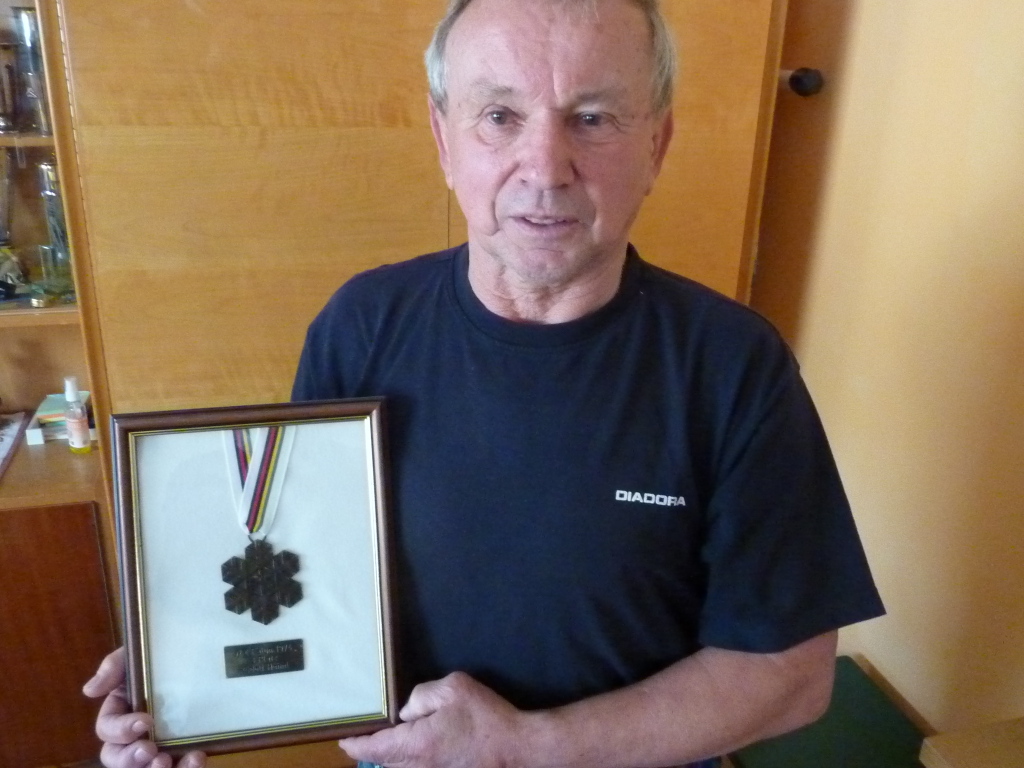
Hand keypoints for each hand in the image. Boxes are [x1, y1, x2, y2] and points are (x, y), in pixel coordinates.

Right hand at [83, 647, 206, 767]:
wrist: (203, 650)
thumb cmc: (163, 653)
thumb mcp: (138, 653)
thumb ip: (115, 666)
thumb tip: (90, 690)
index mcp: (120, 711)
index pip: (108, 729)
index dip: (121, 730)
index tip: (145, 721)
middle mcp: (134, 734)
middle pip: (117, 758)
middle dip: (130, 760)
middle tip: (151, 752)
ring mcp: (159, 745)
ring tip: (167, 762)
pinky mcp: (183, 751)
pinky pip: (179, 766)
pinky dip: (186, 767)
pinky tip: (196, 758)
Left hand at [340, 672, 530, 767]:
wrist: (518, 749)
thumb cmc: (486, 718)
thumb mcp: (454, 689)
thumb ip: (422, 696)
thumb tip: (406, 710)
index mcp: (415, 745)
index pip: (371, 748)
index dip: (354, 743)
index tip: (342, 738)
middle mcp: (418, 767)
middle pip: (383, 762)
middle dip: (370, 749)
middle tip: (364, 733)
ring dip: (390, 756)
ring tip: (387, 739)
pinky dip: (408, 761)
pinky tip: (416, 747)